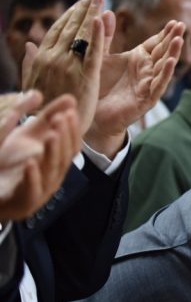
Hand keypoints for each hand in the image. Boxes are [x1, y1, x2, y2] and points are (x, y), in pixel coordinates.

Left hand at [0, 94, 80, 220]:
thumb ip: (44, 116)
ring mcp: (40, 191)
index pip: (72, 145)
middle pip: (65, 156)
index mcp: (54, 160)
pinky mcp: (24, 203)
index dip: (72, 129)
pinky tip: (31, 162)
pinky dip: (33, 176)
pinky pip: (31, 190)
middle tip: (61, 118)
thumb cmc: (6, 164)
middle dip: (64, 137)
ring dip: (53, 153)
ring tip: (51, 135)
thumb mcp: (25, 136)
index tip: (70, 111)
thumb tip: (70, 98)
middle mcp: (52, 175)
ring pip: (52, 171)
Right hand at [22, 0, 110, 134]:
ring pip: (81, 34)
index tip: (81, 1)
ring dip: (90, 13)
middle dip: (83, 8)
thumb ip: (32, 62)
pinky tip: (102, 18)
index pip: (58, 30)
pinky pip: (93, 52)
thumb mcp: (34, 82)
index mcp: (43, 58)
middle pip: (70, 27)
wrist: (50, 129)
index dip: (71, 14)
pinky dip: (97, 34)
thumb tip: (28, 44)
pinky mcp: (85, 76)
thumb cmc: (44, 107)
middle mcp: (54, 58)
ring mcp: (69, 66)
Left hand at [87, 20, 183, 156]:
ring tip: (179, 40)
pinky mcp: (146, 100)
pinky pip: (157, 85)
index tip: (174, 22)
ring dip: (172, 54)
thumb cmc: (98, 86)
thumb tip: (107, 11)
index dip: (165, 33)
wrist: (92, 114)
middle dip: (173, 39)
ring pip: (164, 67)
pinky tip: (169, 62)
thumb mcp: (100, 57)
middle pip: (163, 52)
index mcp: (138, 59)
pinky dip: (164, 74)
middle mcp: (146, 71)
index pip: (155, 44)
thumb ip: (105, 36)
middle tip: (182, 25)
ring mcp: (148, 85)